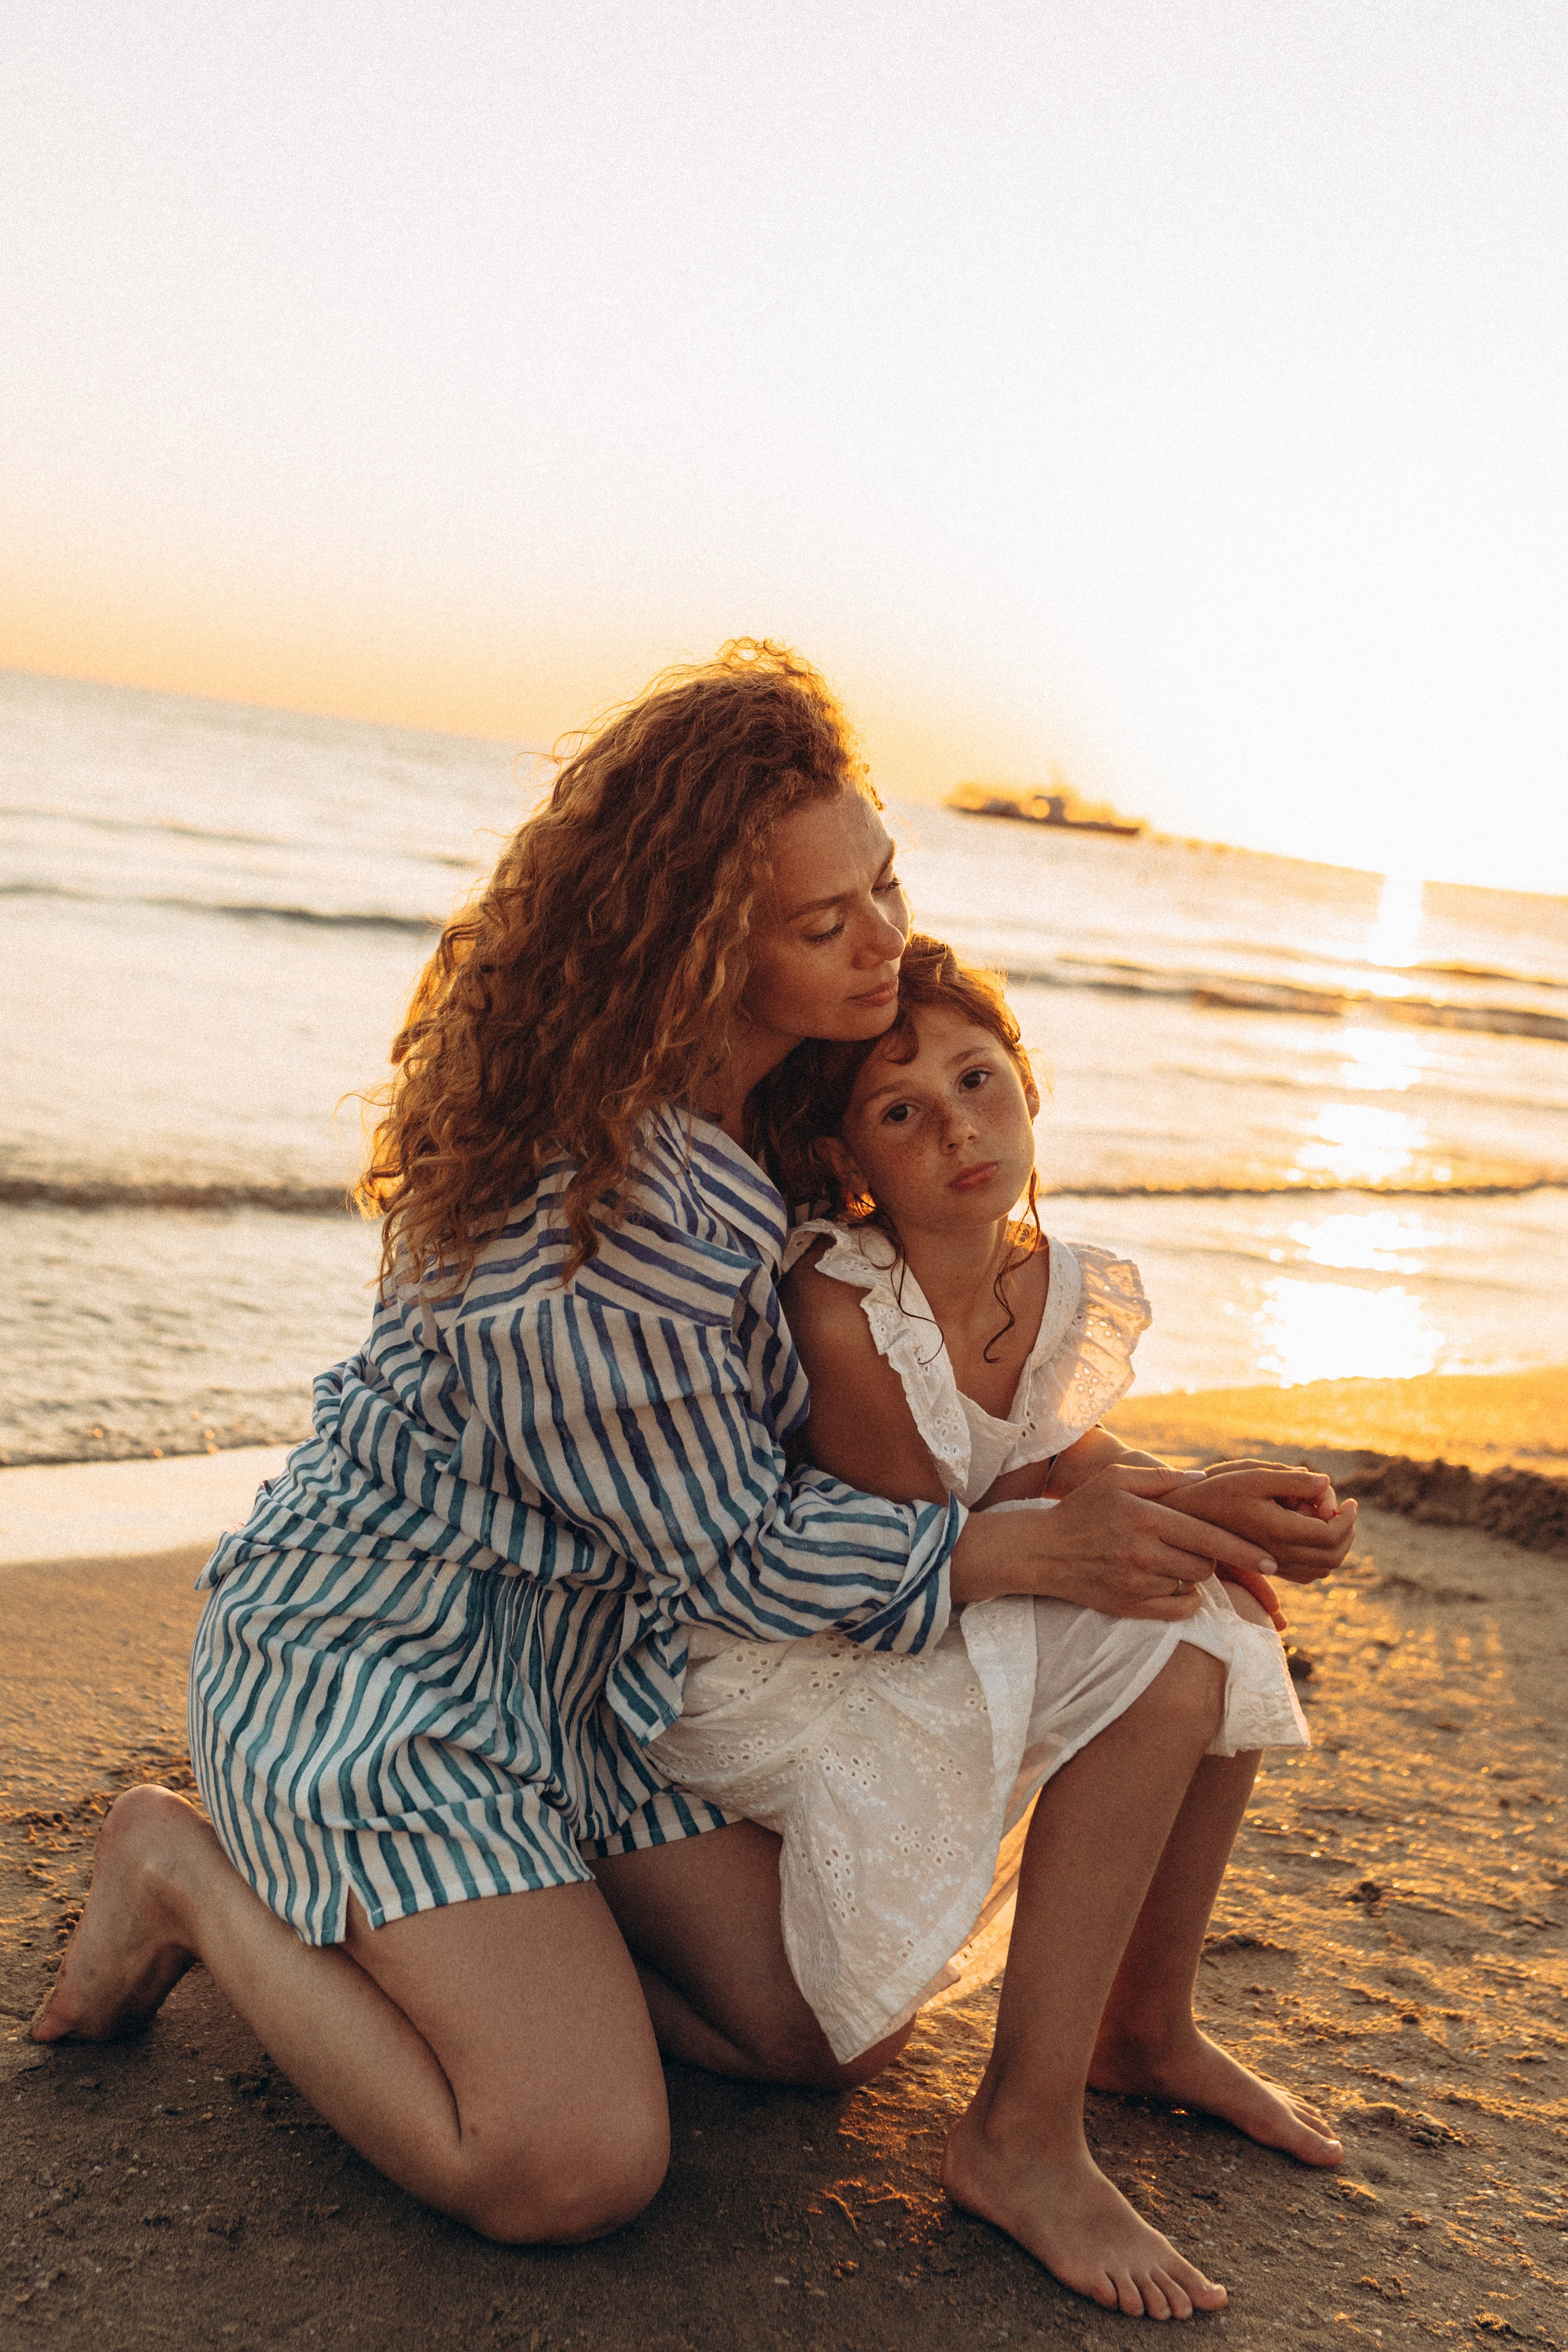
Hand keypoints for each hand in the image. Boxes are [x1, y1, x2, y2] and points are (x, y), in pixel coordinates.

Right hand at [951, 1463, 1282, 1619]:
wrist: (1043, 1550)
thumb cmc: (1083, 1509)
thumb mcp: (1118, 1479)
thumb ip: (1163, 1479)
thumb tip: (1204, 1480)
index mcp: (1146, 1518)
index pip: (1209, 1537)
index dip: (1244, 1551)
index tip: (1271, 1562)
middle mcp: (1144, 1553)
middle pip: (1205, 1564)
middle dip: (1212, 1556)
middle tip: (1196, 1545)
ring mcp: (1136, 1583)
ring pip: (1192, 1584)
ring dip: (1192, 1573)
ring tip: (1171, 1558)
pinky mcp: (1130, 1606)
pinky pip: (1177, 1608)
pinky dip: (1184, 1599)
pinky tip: (1171, 1582)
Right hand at [1171, 1466, 1357, 1584]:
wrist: (1185, 1515)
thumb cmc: (1217, 1490)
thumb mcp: (1254, 1475)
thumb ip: (1292, 1480)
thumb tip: (1326, 1483)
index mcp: (1278, 1532)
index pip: (1331, 1536)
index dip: (1348, 1519)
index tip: (1350, 1501)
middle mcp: (1277, 1556)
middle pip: (1333, 1557)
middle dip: (1346, 1532)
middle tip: (1343, 1509)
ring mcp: (1272, 1565)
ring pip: (1322, 1569)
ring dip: (1335, 1545)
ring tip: (1327, 1517)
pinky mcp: (1267, 1567)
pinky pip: (1307, 1573)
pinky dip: (1320, 1557)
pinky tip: (1310, 1531)